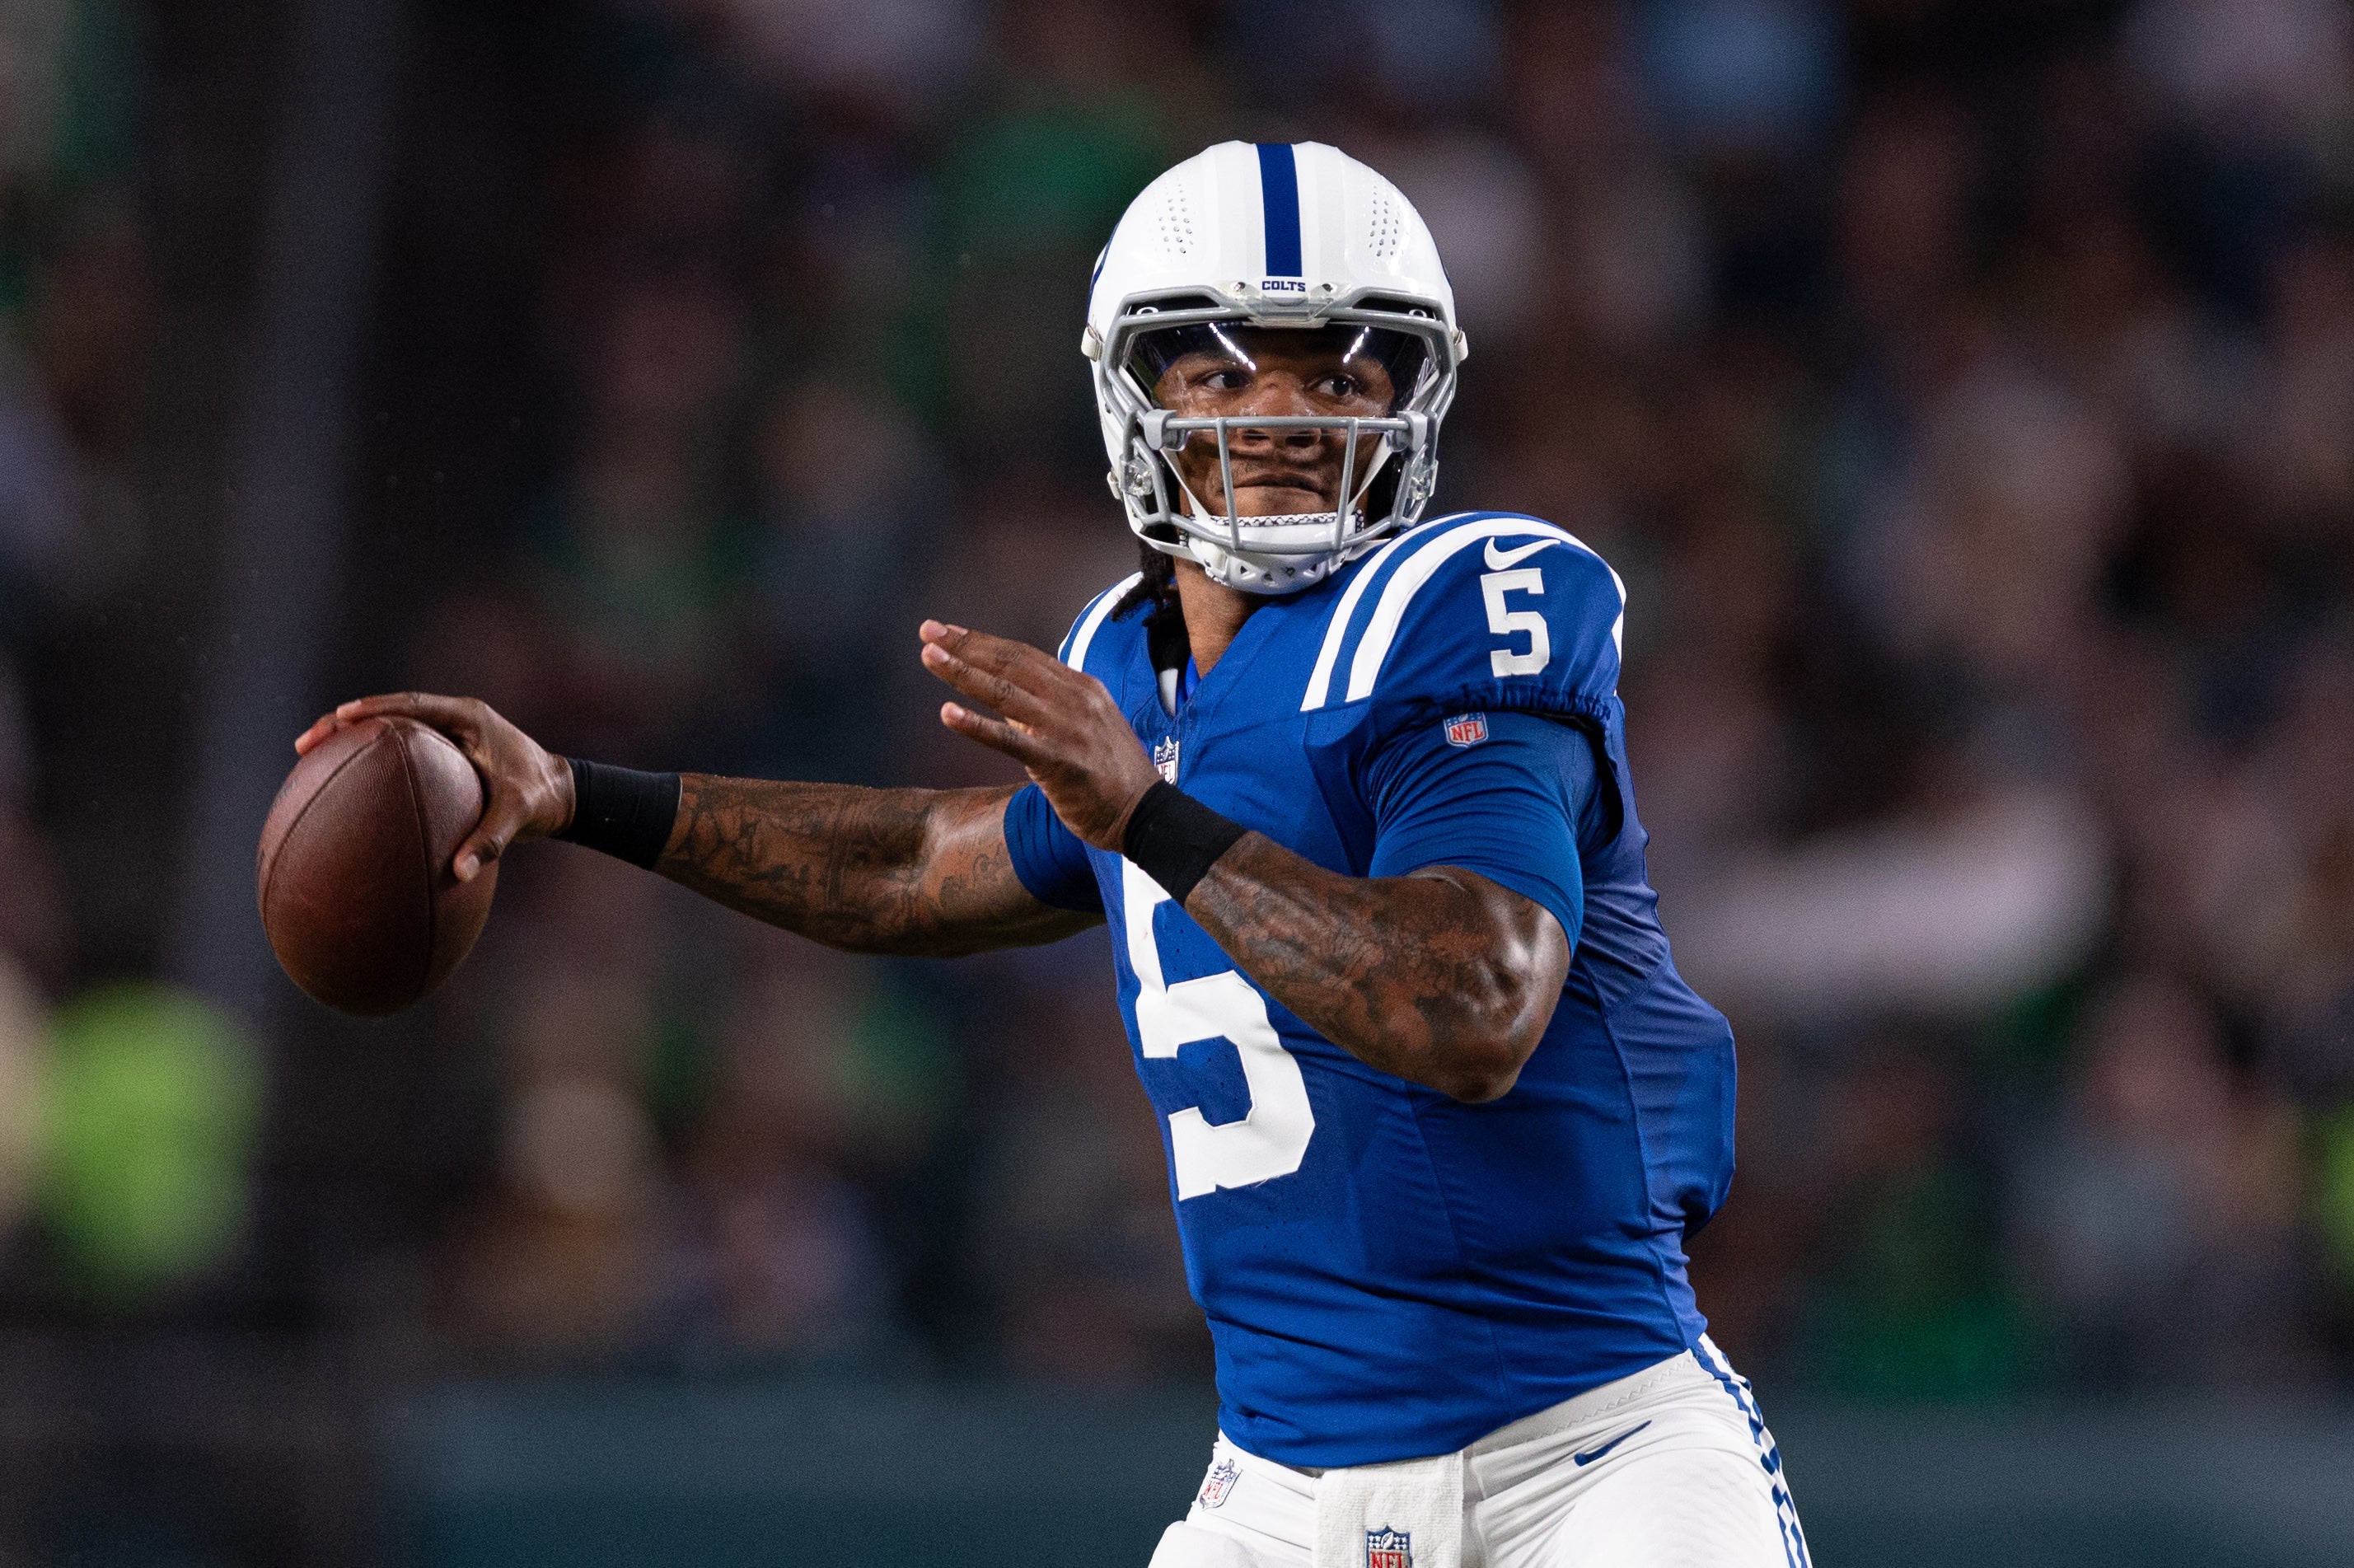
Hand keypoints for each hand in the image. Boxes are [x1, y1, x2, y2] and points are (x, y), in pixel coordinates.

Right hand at [295, 692, 573, 880]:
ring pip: (388, 731)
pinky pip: (398, 754)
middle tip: (306, 743)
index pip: (413, 705)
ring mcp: (444, 736)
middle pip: (389, 714)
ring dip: (350, 742)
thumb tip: (459, 873)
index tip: (341, 717)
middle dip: (344, 724)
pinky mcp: (440, 755)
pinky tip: (340, 783)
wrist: (560, 796)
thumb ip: (492, 840)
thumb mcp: (520, 815)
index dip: (375, 708)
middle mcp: (453, 721)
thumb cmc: (541, 798)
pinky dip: (370, 763)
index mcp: (469, 717)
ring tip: (307, 758)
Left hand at [918, 620, 1159, 850]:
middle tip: (928, 631)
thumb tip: (1006, 694)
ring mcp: (1065, 728)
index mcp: (1080, 687)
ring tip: (930, 656)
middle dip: (966, 645)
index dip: (983, 641)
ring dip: (962, 672)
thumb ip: (1049, 705)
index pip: (1023, 655)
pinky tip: (947, 713)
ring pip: (1004, 693)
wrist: (1145, 812)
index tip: (949, 631)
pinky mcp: (1057, 762)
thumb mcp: (1086, 724)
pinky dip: (977, 725)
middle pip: (1010, 663)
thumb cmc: (1111, 773)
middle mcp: (1073, 699)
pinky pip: (1009, 740)